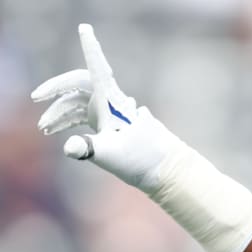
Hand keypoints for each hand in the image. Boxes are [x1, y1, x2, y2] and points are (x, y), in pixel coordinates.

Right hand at [31, 23, 184, 191]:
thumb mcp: (110, 154)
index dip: (91, 48)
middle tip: (36, 97)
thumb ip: (87, 149)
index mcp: (113, 101)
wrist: (164, 171)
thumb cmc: (141, 160)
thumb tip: (68, 147)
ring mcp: (110, 113)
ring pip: (78, 103)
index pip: (98, 69)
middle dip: (56, 88)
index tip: (85, 29)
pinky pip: (83, 115)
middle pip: (79, 83)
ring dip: (58, 112)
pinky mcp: (109, 125)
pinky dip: (67, 121)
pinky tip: (54, 132)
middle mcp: (112, 102)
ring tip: (44, 129)